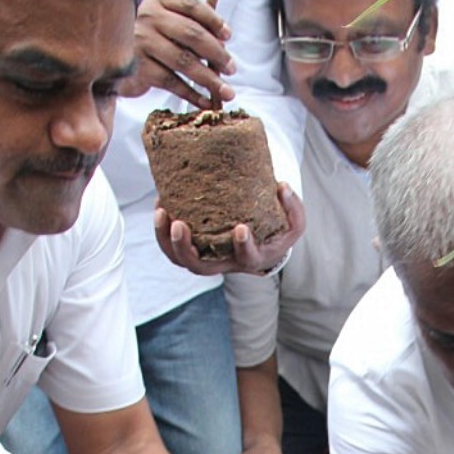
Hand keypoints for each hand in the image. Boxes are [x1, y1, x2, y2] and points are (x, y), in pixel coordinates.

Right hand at [119, 0, 234, 108]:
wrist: (108, 56)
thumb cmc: (148, 38)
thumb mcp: (164, 20)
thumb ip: (189, 24)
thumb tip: (223, 45)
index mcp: (158, 0)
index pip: (191, 5)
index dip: (213, 20)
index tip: (228, 36)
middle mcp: (148, 17)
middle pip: (192, 34)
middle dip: (217, 53)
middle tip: (231, 68)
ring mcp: (142, 42)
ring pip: (184, 61)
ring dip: (209, 79)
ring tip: (226, 91)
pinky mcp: (139, 68)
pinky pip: (172, 82)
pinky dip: (192, 94)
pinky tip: (205, 101)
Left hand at [154, 184, 305, 275]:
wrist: (262, 248)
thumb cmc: (275, 234)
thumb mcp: (292, 224)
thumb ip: (293, 208)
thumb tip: (282, 186)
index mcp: (250, 259)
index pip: (247, 258)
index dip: (243, 246)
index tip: (241, 229)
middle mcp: (225, 263)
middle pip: (200, 267)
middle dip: (185, 249)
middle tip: (178, 225)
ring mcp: (207, 258)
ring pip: (181, 260)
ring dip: (166, 240)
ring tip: (161, 212)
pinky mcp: (195, 249)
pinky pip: (172, 247)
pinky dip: (162, 230)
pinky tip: (161, 205)